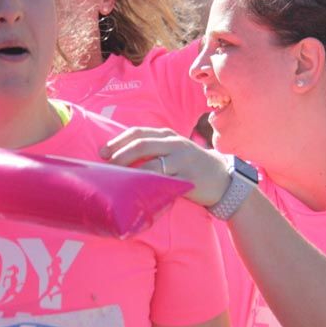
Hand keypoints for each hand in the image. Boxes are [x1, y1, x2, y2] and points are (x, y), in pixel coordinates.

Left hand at [100, 127, 230, 206]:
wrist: (223, 178)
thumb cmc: (191, 164)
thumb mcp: (174, 149)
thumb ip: (154, 148)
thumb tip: (121, 156)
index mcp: (167, 135)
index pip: (138, 133)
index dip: (118, 141)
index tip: (102, 152)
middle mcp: (174, 144)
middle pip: (141, 145)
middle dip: (120, 155)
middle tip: (106, 166)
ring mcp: (182, 160)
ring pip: (151, 164)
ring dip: (130, 173)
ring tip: (117, 181)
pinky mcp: (187, 178)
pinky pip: (164, 182)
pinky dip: (149, 186)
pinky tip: (137, 192)